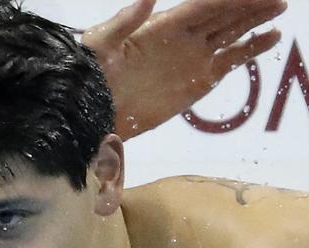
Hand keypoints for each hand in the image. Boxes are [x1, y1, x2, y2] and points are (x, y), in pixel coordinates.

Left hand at [82, 0, 286, 139]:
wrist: (96, 111)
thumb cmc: (92, 75)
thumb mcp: (102, 44)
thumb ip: (126, 20)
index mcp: (162, 26)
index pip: (202, 5)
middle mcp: (182, 38)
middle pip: (223, 14)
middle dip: (250, 4)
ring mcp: (192, 59)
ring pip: (231, 34)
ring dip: (255, 21)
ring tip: (280, 9)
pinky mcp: (197, 83)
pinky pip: (229, 63)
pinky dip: (250, 50)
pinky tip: (270, 39)